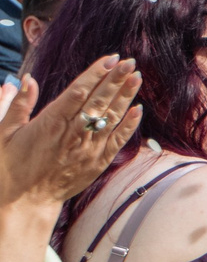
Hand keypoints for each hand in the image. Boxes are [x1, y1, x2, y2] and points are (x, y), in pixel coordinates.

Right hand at [0, 58, 140, 211]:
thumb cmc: (9, 167)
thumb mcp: (3, 134)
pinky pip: (117, 140)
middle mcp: (73, 135)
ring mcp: (88, 149)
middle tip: (130, 61)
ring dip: (125, 96)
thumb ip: (17, 105)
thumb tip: (27, 79)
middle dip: (116, 79)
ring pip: (111, 118)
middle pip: (99, 101)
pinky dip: (129, 124)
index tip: (110, 59)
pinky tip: (138, 109)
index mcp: (50, 123)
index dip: (96, 73)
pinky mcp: (97, 163)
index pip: (78, 91)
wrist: (24, 202)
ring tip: (136, 77)